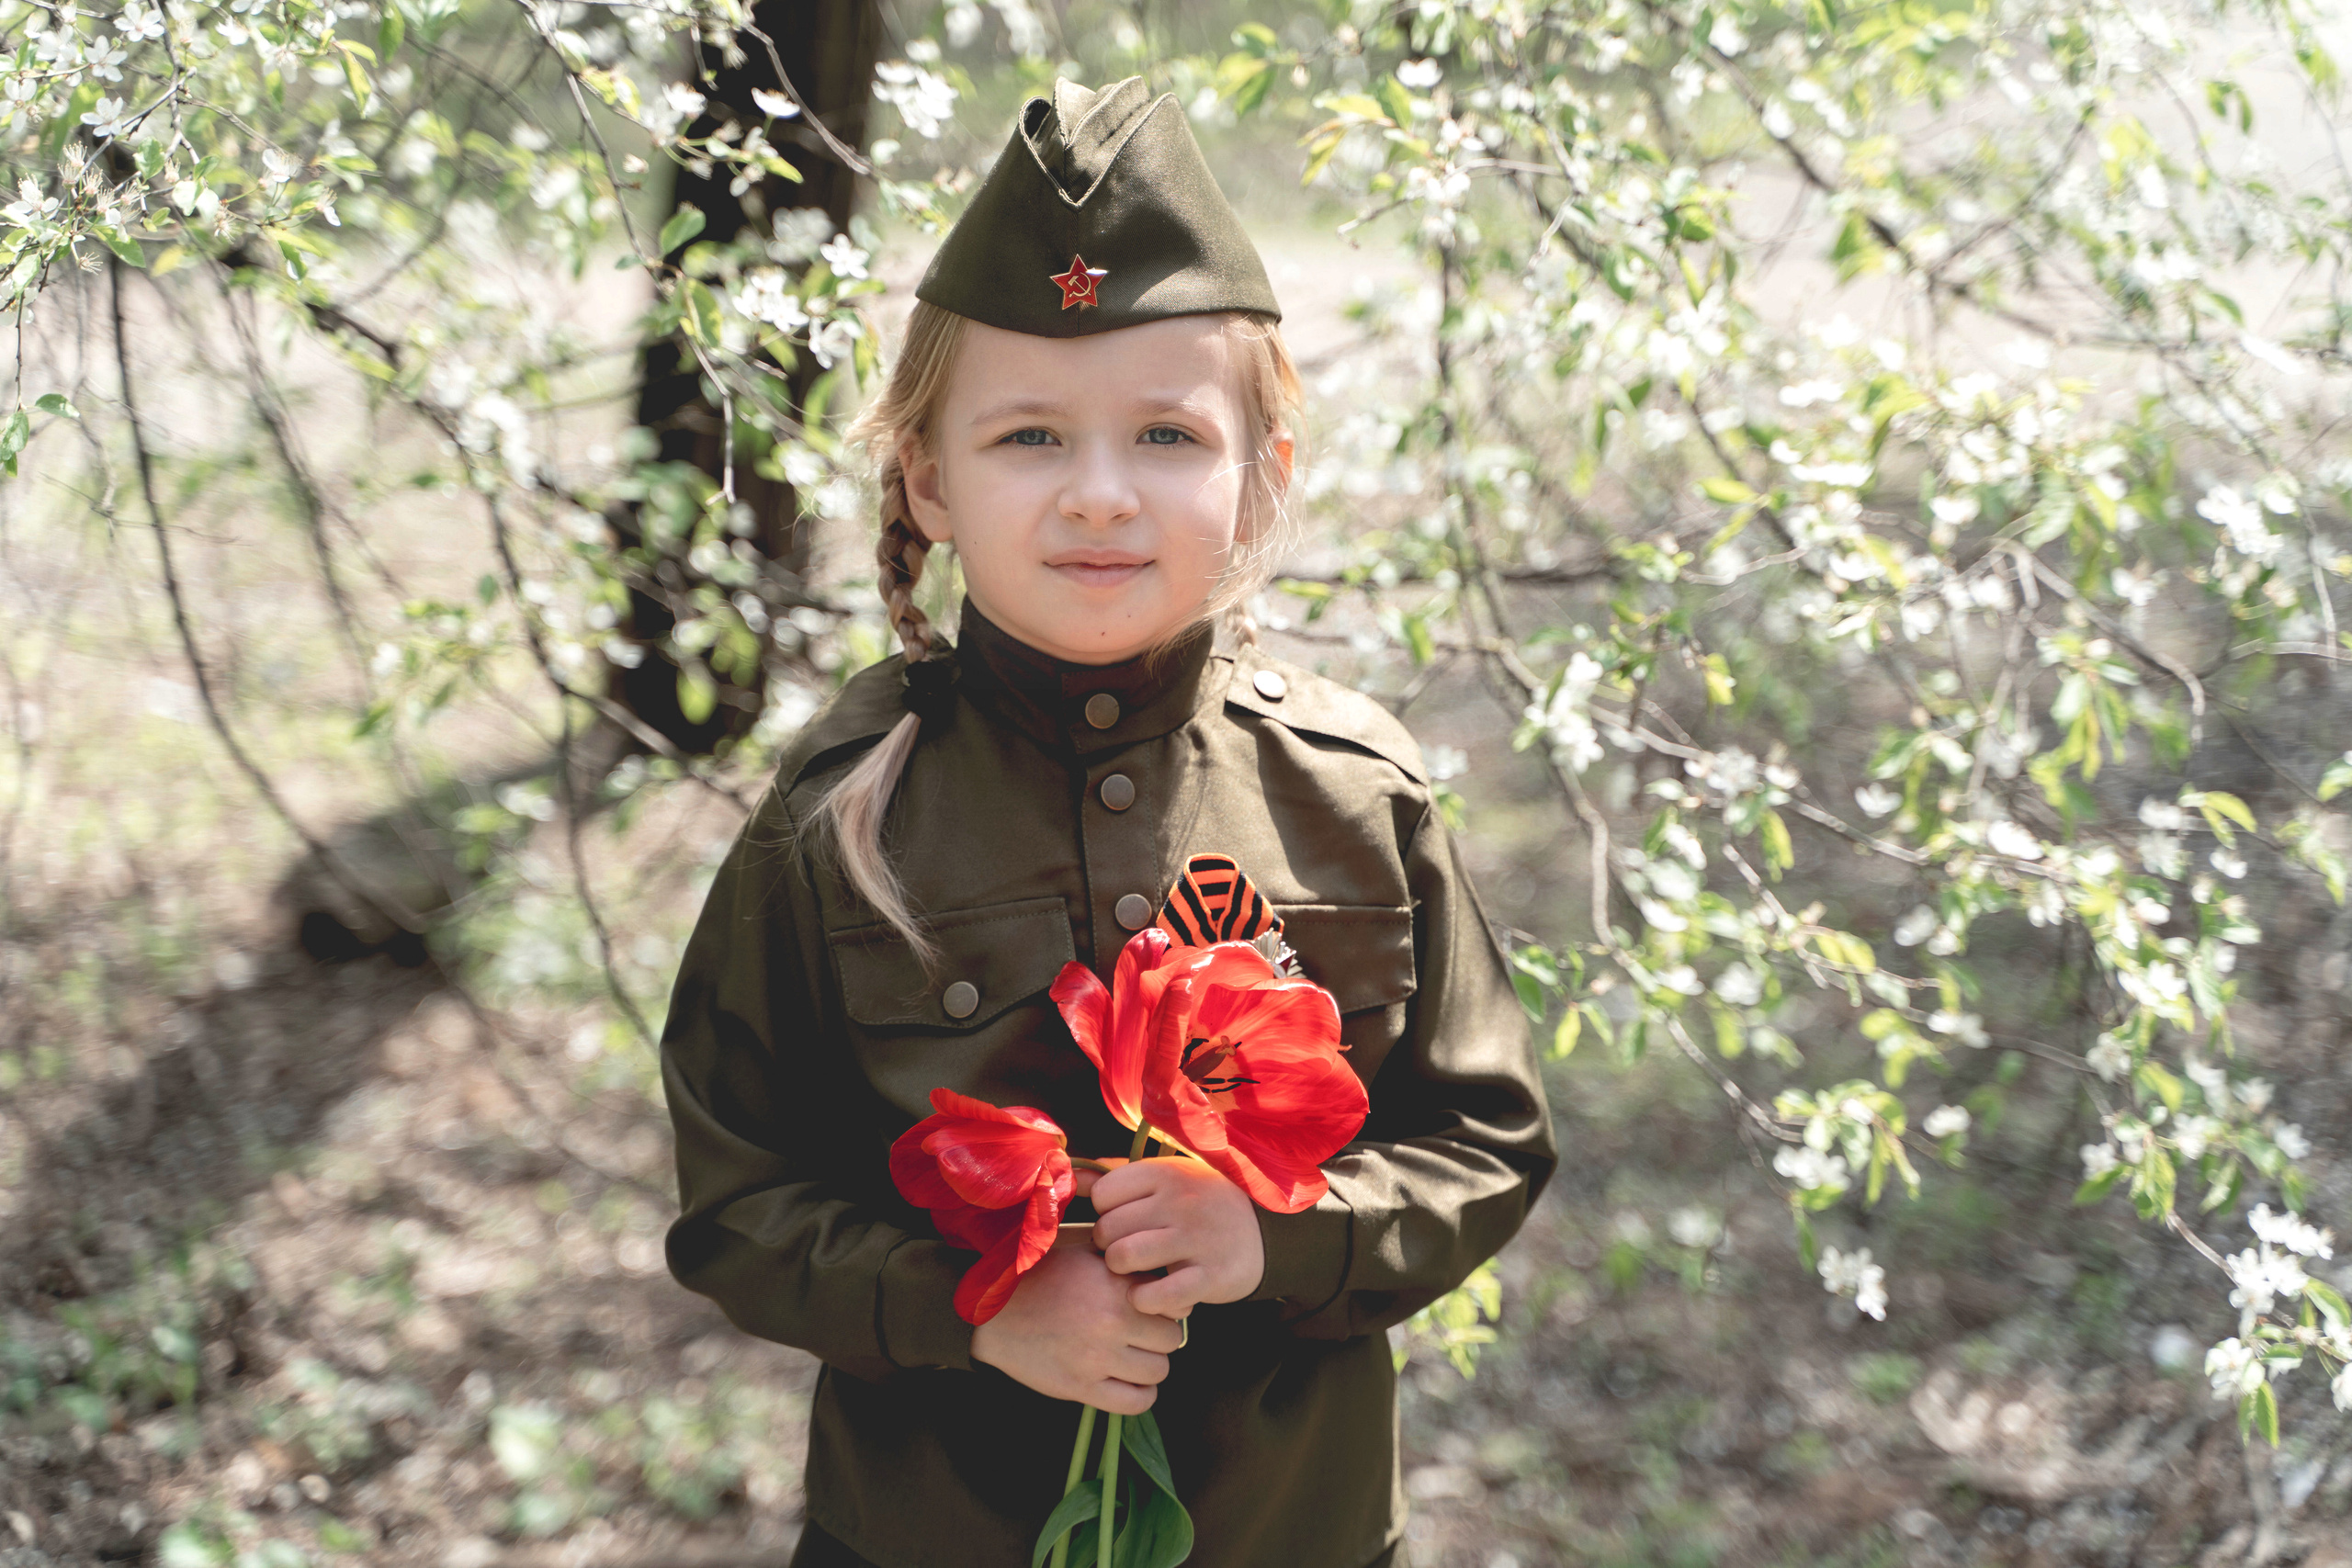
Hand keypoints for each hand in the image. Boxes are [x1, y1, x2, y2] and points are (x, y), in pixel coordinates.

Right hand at [969, 1228, 1182, 1413]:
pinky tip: (1128, 1381)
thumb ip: (1125, 1259)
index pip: (1173, 1301)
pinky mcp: (1081, 1388)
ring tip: (1133, 1356)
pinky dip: (1139, 1394)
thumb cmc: (1040, 1274)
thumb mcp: (1084, 1251)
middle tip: (1143, 1333)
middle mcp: (1111, 1321)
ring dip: (1150, 1365)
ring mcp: (1097, 1358)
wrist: (992, 1309)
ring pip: (1158, 1371)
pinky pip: (1135, 1403)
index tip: (1153, 1307)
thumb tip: (1165, 1273)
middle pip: (1170, 1339)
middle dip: (1160, 1335)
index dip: (1167, 1304)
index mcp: (1115, 1284)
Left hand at [1087, 1155, 1264, 1318]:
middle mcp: (1179, 1201)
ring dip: (1121, 1270)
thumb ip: (1121, 1175)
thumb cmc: (1203, 1203)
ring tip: (1133, 1271)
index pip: (1103, 1194)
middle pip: (1108, 1228)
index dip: (1105, 1211)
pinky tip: (1148, 1295)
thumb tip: (1073, 1176)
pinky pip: (1157, 1295)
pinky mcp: (1209, 1276)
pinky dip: (1144, 1300)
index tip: (1122, 1219)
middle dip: (1109, 1244)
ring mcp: (1196, 1239)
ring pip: (1124, 1258)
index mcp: (1165, 1172)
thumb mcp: (1169, 1177)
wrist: (1264, 1231)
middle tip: (1126, 1248)